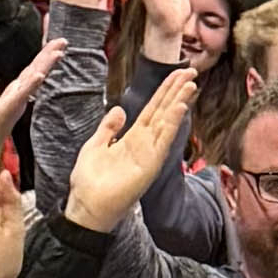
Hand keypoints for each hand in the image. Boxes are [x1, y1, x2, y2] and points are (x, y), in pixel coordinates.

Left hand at [63, 66, 195, 233]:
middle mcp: (144, 143)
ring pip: (167, 122)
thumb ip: (109, 127)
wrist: (86, 207)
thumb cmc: (89, 181)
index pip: (152, 109)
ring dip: (179, 102)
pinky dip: (172, 123)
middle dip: (176, 90)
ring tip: (190, 82)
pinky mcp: (150, 164)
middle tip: (191, 70)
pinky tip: (179, 107)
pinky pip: (163, 140)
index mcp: (132, 138)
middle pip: (163, 111)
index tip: (176, 74)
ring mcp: (149, 153)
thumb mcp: (95, 145)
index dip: (164, 91)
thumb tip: (120, 109)